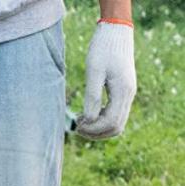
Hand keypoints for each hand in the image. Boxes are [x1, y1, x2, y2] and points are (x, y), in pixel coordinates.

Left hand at [76, 21, 135, 138]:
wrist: (115, 32)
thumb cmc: (102, 49)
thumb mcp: (94, 72)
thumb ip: (92, 97)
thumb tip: (89, 120)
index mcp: (123, 91)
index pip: (111, 123)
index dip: (93, 129)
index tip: (77, 125)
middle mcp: (129, 95)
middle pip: (116, 127)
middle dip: (95, 132)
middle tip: (77, 127)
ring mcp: (128, 94)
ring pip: (116, 124)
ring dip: (99, 129)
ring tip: (81, 123)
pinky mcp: (123, 92)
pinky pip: (115, 115)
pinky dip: (102, 120)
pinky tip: (87, 115)